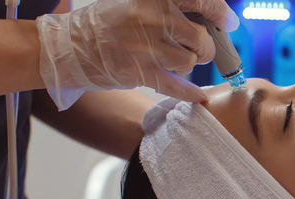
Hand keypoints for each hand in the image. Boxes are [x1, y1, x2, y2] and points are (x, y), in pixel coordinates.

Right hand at [36, 0, 239, 109]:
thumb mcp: (135, 2)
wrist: (67, 46)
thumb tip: (212, 18)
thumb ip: (168, 8)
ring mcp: (142, 45)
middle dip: (206, 48)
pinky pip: (176, 86)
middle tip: (200, 50)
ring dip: (187, 65)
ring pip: (189, 61)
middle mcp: (148, 17)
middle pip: (200, 37)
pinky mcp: (137, 71)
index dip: (219, 12)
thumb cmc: (108, 24)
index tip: (227, 21)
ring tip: (174, 62)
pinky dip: (190, 93)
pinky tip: (198, 94)